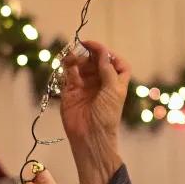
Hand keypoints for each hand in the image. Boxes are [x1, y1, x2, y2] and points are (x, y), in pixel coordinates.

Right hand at [59, 40, 129, 183]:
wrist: (90, 136)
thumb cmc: (107, 115)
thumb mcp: (113, 91)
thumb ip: (107, 70)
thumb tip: (103, 51)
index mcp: (115, 83)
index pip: (115, 64)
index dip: (109, 55)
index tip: (100, 49)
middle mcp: (101, 83)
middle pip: (96, 62)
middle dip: (91, 54)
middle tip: (84, 47)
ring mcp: (85, 86)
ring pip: (82, 66)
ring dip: (78, 58)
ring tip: (73, 56)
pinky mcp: (71, 91)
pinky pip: (70, 74)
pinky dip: (69, 66)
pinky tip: (68, 63)